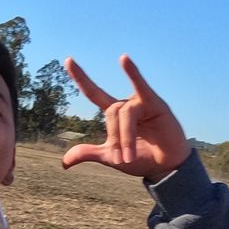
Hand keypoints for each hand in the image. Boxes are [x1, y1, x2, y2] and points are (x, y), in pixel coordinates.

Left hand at [61, 55, 189, 179]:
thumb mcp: (110, 157)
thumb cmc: (141, 159)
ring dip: (125, 138)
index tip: (68, 60)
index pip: (94, 93)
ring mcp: (141, 102)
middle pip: (110, 113)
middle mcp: (127, 105)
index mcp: (115, 114)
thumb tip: (64, 163)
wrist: (165, 168)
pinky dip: (132, 73)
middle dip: (114, 139)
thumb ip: (88, 153)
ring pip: (123, 113)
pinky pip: (141, 87)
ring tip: (130, 157)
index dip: (81, 79)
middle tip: (121, 160)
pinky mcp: (156, 104)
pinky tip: (123, 59)